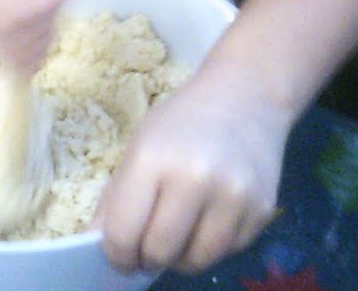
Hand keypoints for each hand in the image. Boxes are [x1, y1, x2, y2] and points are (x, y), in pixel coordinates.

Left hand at [95, 68, 286, 274]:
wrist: (245, 97)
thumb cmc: (183, 121)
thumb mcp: (140, 146)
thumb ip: (116, 199)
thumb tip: (96, 245)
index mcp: (153, 159)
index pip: (124, 233)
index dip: (116, 254)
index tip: (119, 256)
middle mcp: (195, 179)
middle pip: (160, 252)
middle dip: (148, 258)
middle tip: (148, 247)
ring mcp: (233, 196)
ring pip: (196, 261)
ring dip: (181, 257)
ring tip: (179, 233)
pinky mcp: (261, 210)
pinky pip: (227, 252)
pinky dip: (212, 246)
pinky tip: (209, 218)